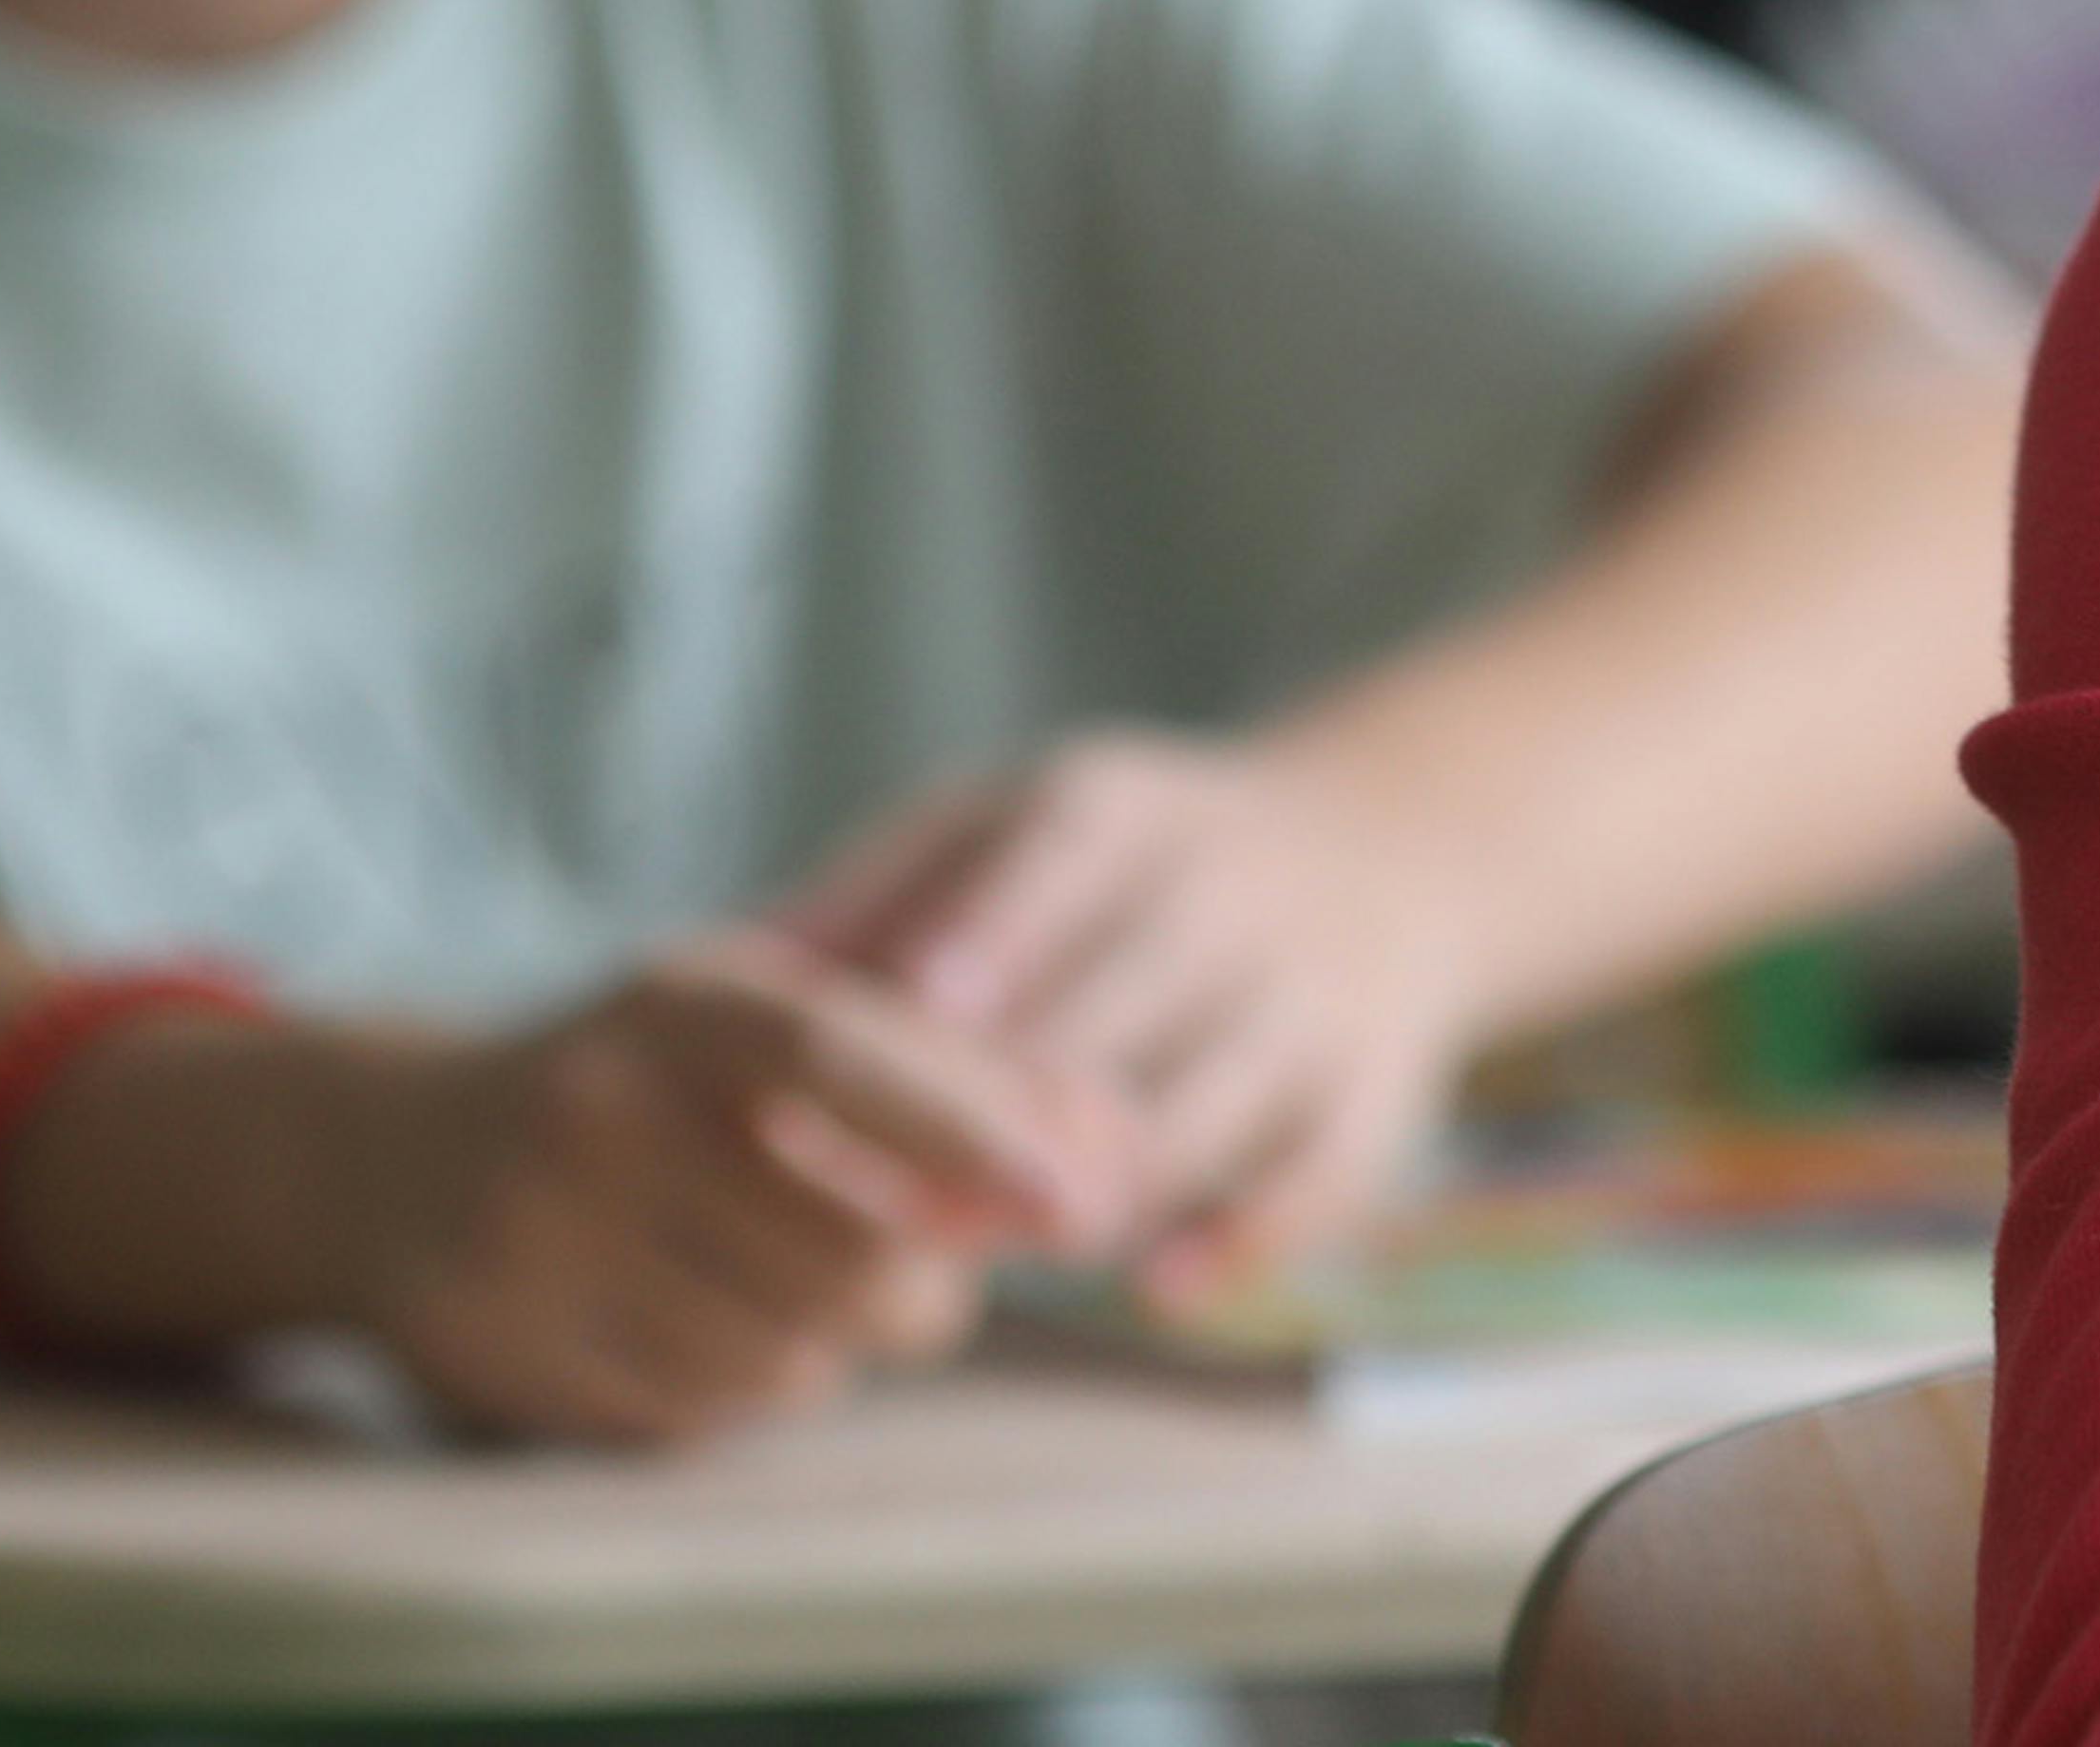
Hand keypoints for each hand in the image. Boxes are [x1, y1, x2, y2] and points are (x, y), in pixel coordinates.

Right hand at [334, 933, 1114, 1443]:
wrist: (385, 1157)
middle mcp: (594, 1111)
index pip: (844, 1054)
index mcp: (676, 1005)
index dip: (981, 1129)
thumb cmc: (640, 1086)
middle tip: (931, 1272)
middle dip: (933, 1282)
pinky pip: (706, 1412)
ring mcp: (534, 1240)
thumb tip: (1110, 1158)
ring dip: (841, 1341)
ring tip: (798, 1286)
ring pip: (791, 1350)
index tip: (1091, 1200)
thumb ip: (937, 1073)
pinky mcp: (506, 1354)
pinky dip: (748, 1386)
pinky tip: (706, 1323)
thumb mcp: (760, 1031)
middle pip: (850, 1249)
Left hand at [778, 729, 1494, 1297]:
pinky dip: (1242, 1236)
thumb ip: (869, 899)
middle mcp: (1229, 890)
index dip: (992, 934)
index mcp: (1124, 812)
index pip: (1059, 862)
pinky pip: (1316, 1177)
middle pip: (1120, 1006)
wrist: (1389, 851)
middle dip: (1012, 1112)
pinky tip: (1157, 1287)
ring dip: (1101, 1189)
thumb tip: (711, 978)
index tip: (914, 1007)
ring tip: (1001, 1247)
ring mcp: (1312, 994)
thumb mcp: (1005, 824)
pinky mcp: (1372, 1092)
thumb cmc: (1127, 860)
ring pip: (1203, 1106)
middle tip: (898, 1207)